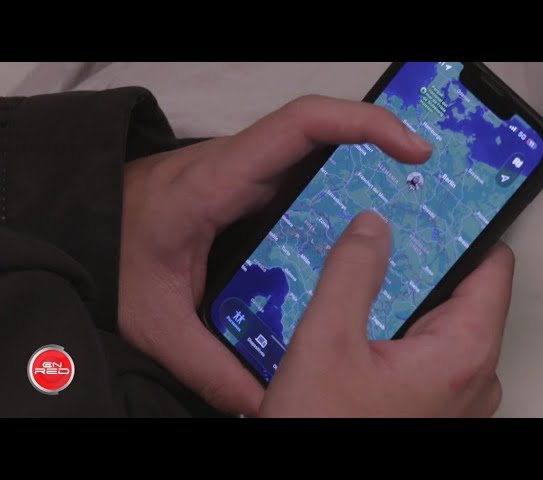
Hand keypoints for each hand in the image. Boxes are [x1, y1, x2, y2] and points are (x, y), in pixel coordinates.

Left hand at [118, 95, 432, 415]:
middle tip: (431, 184)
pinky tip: (362, 233)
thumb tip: (261, 404)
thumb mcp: (156, 320)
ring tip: (411, 208)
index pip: (299, 125)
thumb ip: (208, 365)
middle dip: (382, 147)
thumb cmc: (116, 255)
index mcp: (220, 181)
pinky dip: (343, 194)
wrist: (92, 226)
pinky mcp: (255, 192)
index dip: (360, 123)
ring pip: (321, 157)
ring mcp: (253, 177)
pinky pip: (307, 181)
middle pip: (325, 134)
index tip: (410, 146)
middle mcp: (244, 168)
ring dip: (368, 170)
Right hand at [260, 213, 513, 416]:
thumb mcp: (326, 341)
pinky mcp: (432, 406)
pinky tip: (361, 317)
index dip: (467, 230)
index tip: (436, 204)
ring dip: (408, 294)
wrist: (305, 478)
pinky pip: (428, 349)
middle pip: (466, 292)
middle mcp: (473, 376)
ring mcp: (455, 395)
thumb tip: (373, 226)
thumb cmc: (321, 427)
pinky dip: (401, 325)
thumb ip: (352, 273)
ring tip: (366, 271)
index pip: (493, 267)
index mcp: (463, 353)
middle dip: (426, 261)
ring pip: (443, 321)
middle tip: (384, 233)